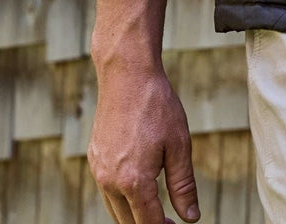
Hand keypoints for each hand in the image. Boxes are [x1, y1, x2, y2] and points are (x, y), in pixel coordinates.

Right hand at [88, 61, 198, 223]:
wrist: (127, 76)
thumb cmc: (157, 107)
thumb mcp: (179, 145)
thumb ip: (183, 185)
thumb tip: (191, 218)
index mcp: (133, 182)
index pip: (147, 223)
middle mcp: (110, 182)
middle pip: (128, 223)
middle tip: (170, 222)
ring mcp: (98, 171)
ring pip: (114, 209)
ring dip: (134, 214)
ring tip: (156, 208)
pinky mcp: (94, 159)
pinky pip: (106, 190)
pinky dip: (121, 197)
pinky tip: (138, 186)